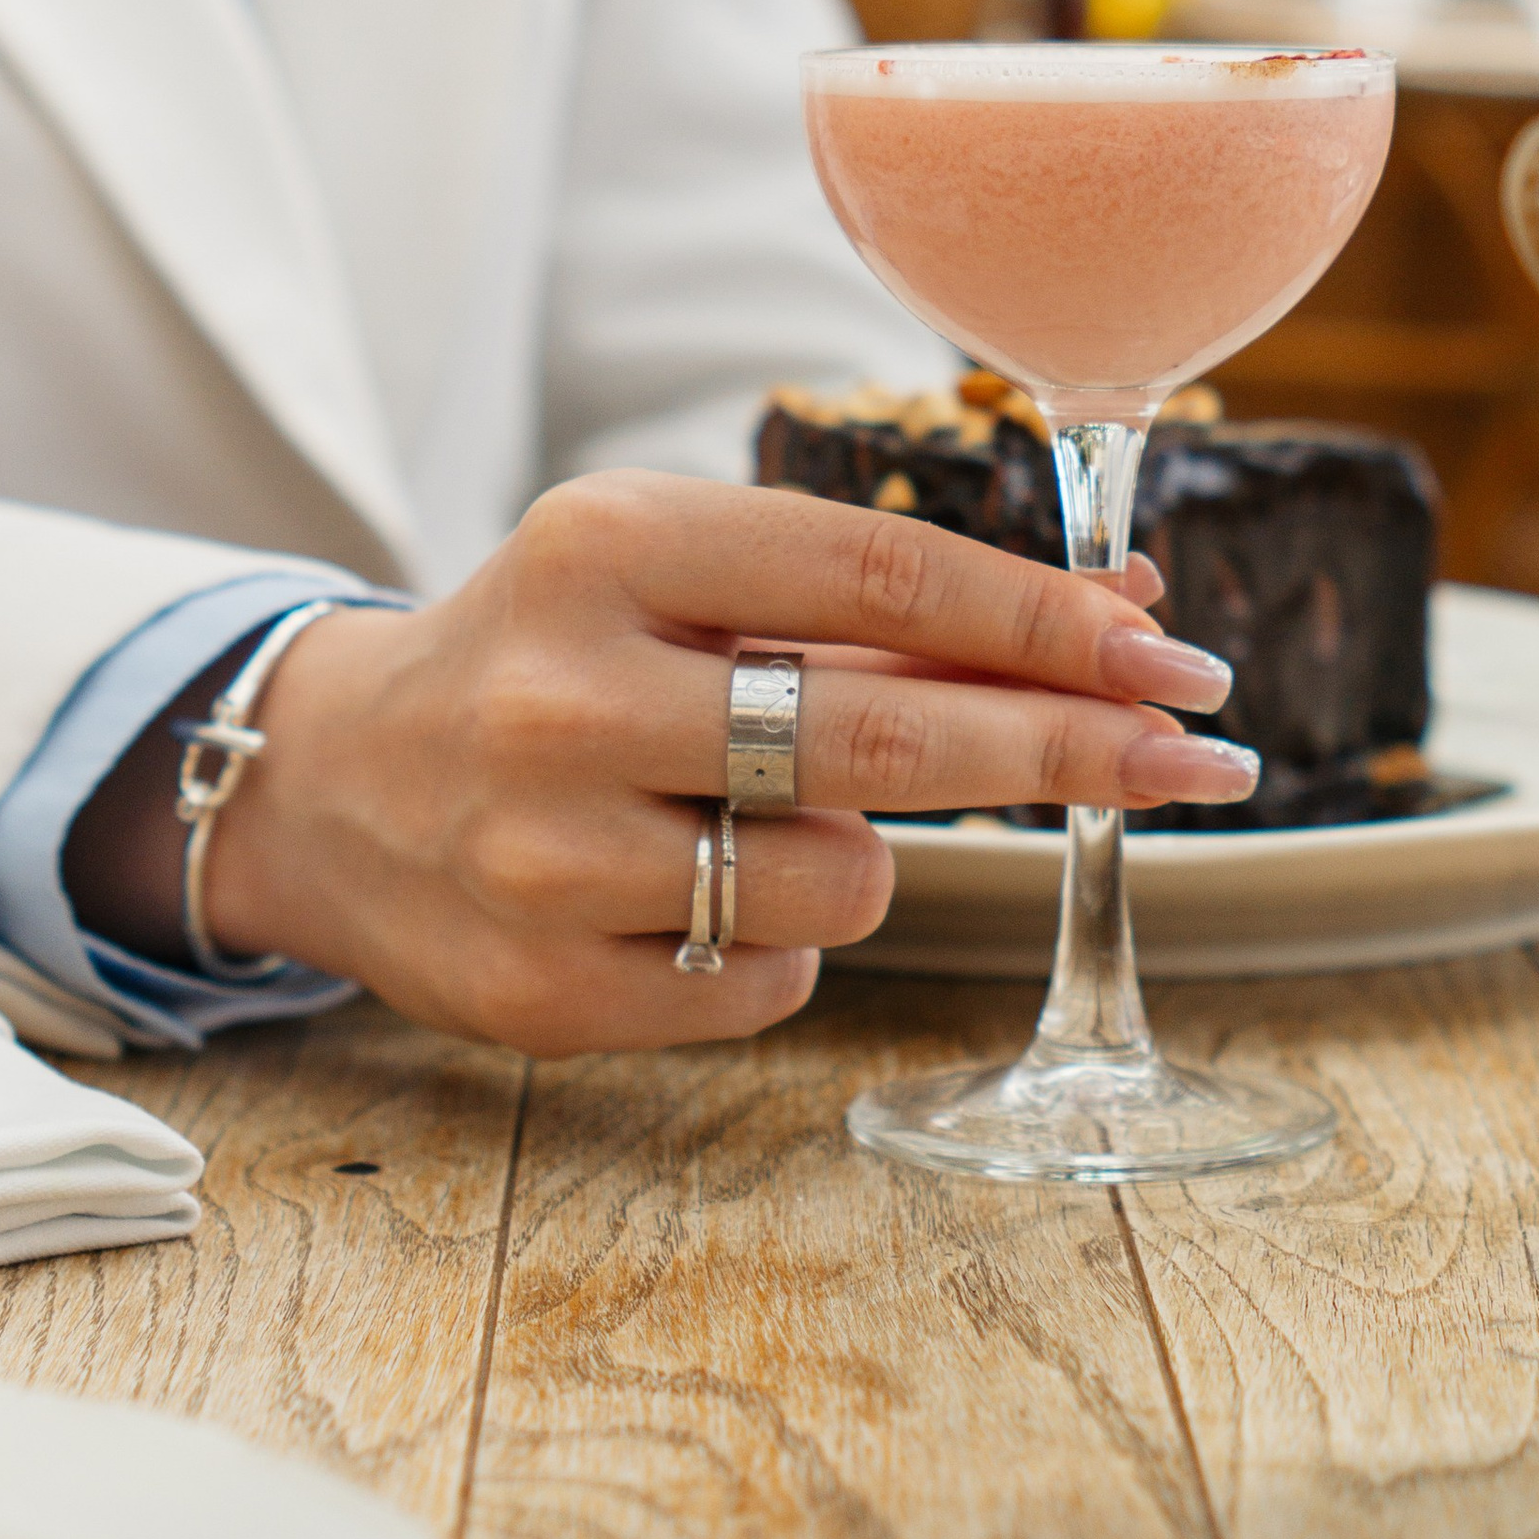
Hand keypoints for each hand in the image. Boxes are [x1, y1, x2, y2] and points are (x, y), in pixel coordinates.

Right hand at [75, 474, 1253, 1055]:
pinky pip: (765, 980)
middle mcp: (568, 695)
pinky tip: (688, 892)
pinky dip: (777, 940)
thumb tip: (1128, 607)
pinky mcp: (537, 990)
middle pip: (886, 737)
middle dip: (1073, 747)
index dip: (1049, 623)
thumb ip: (885, 600)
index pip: (881, 581)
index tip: (1173, 652)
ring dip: (862, 853)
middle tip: (1207, 759)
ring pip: (842, 878)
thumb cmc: (557, 653)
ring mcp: (544, 854)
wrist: (331, 782)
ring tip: (757, 814)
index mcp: (609, 547)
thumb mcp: (687, 575)